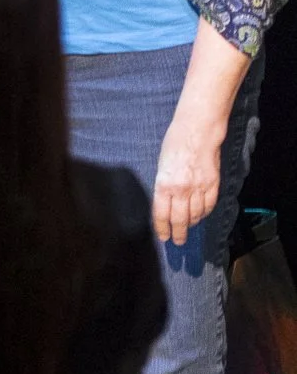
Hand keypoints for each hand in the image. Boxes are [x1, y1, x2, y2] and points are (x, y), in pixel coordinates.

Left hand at [152, 114, 224, 245]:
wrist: (197, 132)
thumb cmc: (174, 145)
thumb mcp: (160, 166)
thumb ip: (163, 186)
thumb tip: (164, 203)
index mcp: (164, 185)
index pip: (161, 214)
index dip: (162, 228)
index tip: (163, 237)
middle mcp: (181, 190)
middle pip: (180, 219)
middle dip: (178, 233)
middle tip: (178, 241)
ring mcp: (199, 188)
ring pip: (196, 215)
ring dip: (191, 224)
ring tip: (187, 228)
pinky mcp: (213, 185)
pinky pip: (209, 206)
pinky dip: (204, 213)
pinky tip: (200, 216)